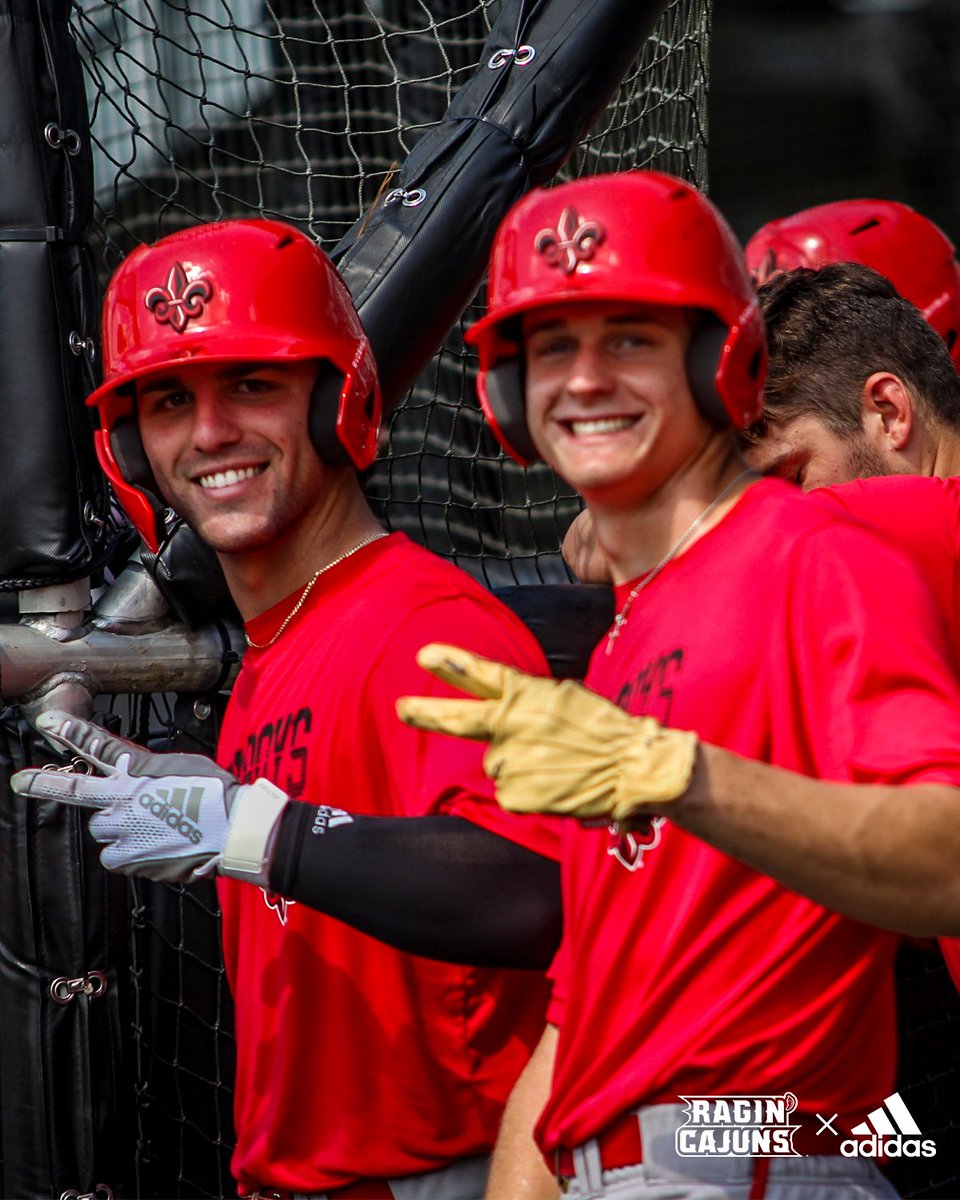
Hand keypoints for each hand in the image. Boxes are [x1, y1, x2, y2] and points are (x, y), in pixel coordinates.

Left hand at [11, 710, 287, 883]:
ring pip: (102, 829)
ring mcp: (123, 830)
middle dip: (59, 789)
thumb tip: (131, 776)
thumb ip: (147, 769)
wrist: (232, 831)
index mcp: (137, 770)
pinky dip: (128, 853)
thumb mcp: (182, 765)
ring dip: (119, 829)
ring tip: (154, 827)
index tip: (48, 723)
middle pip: (82, 794)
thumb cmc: (215, 795)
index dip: (71, 732)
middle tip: (35, 785)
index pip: (97, 746)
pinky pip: (113, 856)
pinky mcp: (128, 858)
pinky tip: (154, 846)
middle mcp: (124, 799)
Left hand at [397, 643, 697, 828]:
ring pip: (497, 763)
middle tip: (402, 708)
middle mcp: (512, 725)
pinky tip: (553, 785)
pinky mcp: (515, 794)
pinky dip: (527, 791)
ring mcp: (511, 761)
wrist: (632, 768)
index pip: (483, 675)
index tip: (423, 655)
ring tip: (554, 764)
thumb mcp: (567, 697)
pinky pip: (509, 792)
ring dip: (518, 764)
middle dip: (427, 712)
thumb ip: (530, 700)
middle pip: (460, 718)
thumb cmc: (604, 729)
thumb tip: (508, 707)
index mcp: (528, 694)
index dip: (452, 664)